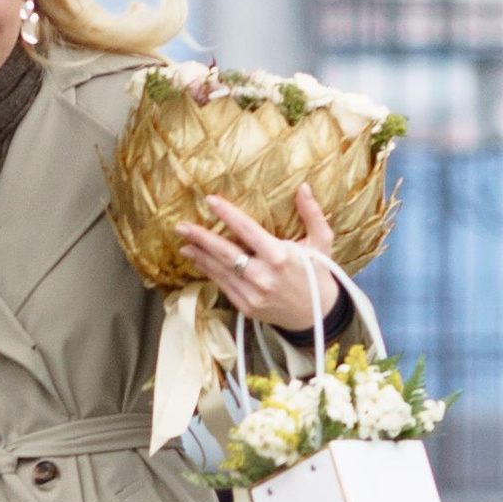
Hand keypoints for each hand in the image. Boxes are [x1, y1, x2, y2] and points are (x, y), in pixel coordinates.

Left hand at [175, 187, 338, 328]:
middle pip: (225, 252)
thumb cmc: (318, 273)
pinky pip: (223, 285)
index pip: (247, 230)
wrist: (318, 314)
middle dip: (200, 238)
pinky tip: (199, 261)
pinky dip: (209, 271)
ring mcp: (252, 294)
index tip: (210, 201)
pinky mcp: (246, 306)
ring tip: (184, 243)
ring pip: (219, 270)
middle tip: (181, 226)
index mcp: (280, 256)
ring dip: (199, 256)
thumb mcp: (322, 242)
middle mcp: (263, 276)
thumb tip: (303, 187)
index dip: (227, 214)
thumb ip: (312, 214)